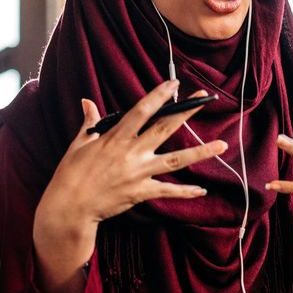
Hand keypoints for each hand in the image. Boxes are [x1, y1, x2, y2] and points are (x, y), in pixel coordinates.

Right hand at [31, 80, 224, 292]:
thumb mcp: (78, 144)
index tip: (174, 83)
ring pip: (176, 160)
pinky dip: (186, 192)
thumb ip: (89, 122)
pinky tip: (202, 190)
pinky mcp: (141, 192)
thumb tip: (86, 101)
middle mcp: (131, 153)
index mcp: (115, 137)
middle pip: (165, 128)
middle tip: (205, 98)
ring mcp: (139, 173)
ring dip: (200, 152)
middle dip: (187, 112)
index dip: (159, 96)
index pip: (142, 111)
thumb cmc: (71, 174)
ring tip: (222, 145)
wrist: (69, 208)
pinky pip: (168, 191)